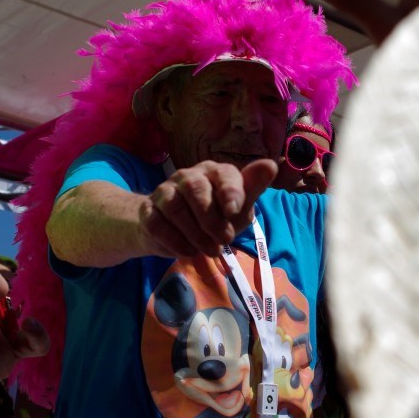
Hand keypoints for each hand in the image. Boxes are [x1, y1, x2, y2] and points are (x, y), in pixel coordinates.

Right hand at [138, 159, 277, 258]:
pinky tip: (188, 252)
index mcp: (214, 172)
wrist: (174, 232)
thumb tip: (271, 165)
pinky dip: (174, 241)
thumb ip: (252, 189)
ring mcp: (164, 192)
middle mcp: (188, 176)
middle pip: (196, 190)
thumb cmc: (214, 218)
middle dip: (211, 219)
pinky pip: (156, 223)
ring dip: (195, 233)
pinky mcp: (147, 211)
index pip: (223, 174)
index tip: (234, 211)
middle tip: (224, 240)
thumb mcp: (238, 208)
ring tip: (209, 250)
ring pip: (174, 208)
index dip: (230, 192)